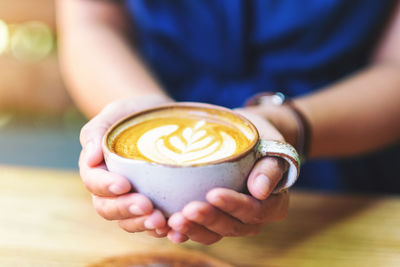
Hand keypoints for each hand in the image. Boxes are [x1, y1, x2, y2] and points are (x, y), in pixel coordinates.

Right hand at [79, 95, 172, 236]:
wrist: (155, 119)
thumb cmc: (130, 115)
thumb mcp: (113, 114)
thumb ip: (96, 132)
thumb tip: (91, 156)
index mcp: (96, 169)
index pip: (94, 182)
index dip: (106, 186)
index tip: (124, 184)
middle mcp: (109, 190)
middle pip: (108, 208)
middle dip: (126, 209)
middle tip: (147, 206)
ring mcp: (130, 199)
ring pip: (128, 221)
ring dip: (143, 224)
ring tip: (161, 222)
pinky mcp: (151, 205)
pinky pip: (150, 222)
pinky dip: (160, 228)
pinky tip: (174, 227)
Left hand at [167, 108, 290, 244]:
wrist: (248, 141)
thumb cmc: (261, 139)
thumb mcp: (272, 145)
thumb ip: (270, 167)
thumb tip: (261, 190)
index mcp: (273, 204)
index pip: (254, 210)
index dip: (233, 205)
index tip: (212, 194)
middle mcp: (253, 219)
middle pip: (231, 226)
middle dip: (207, 220)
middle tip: (186, 211)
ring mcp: (232, 222)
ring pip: (213, 234)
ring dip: (192, 229)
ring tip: (172, 222)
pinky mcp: (214, 220)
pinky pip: (199, 230)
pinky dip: (184, 232)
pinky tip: (167, 230)